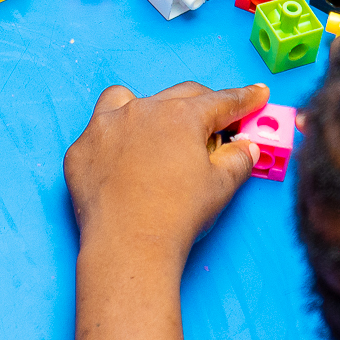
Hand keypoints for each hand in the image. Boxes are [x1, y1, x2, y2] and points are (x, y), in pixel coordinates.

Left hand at [64, 80, 267, 265]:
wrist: (128, 245)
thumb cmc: (177, 216)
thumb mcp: (222, 186)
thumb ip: (239, 158)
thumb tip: (246, 146)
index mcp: (182, 117)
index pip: (221, 101)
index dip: (244, 99)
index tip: (257, 94)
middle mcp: (142, 110)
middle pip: (180, 96)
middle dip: (202, 106)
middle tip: (215, 123)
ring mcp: (106, 126)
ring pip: (128, 100)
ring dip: (147, 109)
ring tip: (156, 132)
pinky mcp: (81, 149)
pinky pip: (98, 131)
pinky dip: (112, 139)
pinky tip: (120, 161)